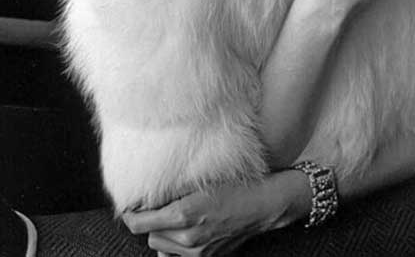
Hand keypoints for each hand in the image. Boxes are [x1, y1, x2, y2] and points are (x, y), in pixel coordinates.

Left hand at [122, 170, 307, 256]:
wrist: (265, 204)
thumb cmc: (238, 187)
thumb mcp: (201, 182)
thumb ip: (171, 192)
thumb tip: (147, 197)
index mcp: (184, 216)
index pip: (138, 224)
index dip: (131, 214)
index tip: (133, 208)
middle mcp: (188, 238)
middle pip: (150, 235)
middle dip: (152, 223)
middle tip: (163, 208)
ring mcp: (197, 251)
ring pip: (162, 247)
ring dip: (164, 235)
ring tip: (178, 220)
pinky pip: (178, 256)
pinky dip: (177, 247)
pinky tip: (186, 234)